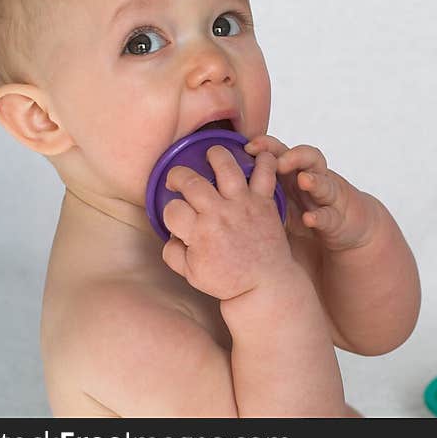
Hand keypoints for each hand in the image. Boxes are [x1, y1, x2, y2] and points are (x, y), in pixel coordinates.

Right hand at [161, 144, 296, 299]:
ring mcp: (243, 205)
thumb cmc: (229, 280)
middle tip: (180, 180)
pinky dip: (264, 160)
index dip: (170, 210)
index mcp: (199, 234)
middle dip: (179, 176)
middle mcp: (219, 215)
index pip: (172, 209)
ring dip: (216, 156)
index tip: (177, 215)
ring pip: (226, 167)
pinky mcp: (264, 202)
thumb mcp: (191, 274)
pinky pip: (266, 174)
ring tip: (211, 156)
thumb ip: (173, 253)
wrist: (264, 284)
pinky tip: (256, 153)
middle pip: (191, 181)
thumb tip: (170, 234)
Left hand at [244, 135, 375, 251]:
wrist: (347, 225)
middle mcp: (312, 179)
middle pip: (305, 158)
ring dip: (314, 180)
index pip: (281, 152)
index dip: (267, 145)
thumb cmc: (308, 208)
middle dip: (291, 156)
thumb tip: (219, 189)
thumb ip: (258, 191)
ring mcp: (328, 197)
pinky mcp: (338, 217)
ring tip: (303, 180)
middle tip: (278, 159)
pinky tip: (310, 218)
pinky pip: (330, 215)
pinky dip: (320, 216)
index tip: (248, 145)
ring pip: (323, 181)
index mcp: (293, 174)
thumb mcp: (281, 199)